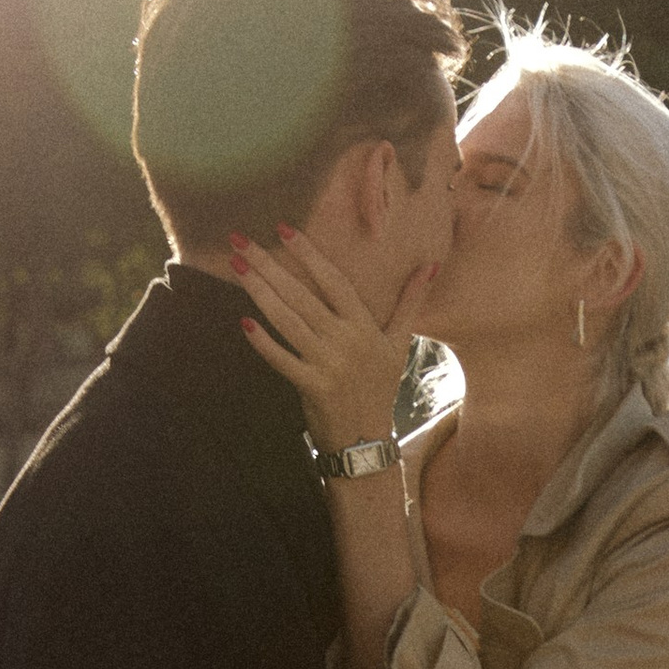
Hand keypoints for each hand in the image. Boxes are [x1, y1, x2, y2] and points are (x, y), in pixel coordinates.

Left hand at [232, 233, 425, 455]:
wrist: (366, 439)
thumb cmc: (379, 386)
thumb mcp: (399, 342)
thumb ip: (410, 301)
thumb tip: (431, 265)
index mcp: (364, 326)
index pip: (334, 282)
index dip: (309, 255)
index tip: (283, 230)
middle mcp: (347, 341)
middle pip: (303, 297)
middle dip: (270, 267)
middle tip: (240, 242)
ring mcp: (329, 365)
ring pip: (289, 322)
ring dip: (260, 293)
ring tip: (238, 269)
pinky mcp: (312, 387)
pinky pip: (283, 360)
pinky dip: (264, 343)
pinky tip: (245, 322)